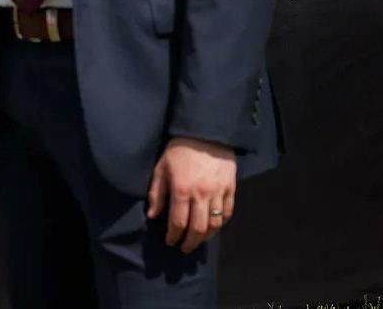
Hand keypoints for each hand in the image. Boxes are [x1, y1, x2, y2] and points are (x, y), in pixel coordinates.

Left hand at [147, 136, 236, 253]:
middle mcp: (201, 195)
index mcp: (181, 190)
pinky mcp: (231, 188)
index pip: (178, 222)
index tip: (169, 242)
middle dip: (190, 243)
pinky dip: (221, 223)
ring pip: (215, 224)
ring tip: (198, 240)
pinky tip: (213, 226)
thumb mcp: (161, 168)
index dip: (173, 236)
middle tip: (184, 248)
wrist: (206, 133)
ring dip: (206, 237)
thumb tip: (152, 215)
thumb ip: (156, 193)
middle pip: (198, 229)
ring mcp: (218, 192)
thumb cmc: (179, 150)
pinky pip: (227, 212)